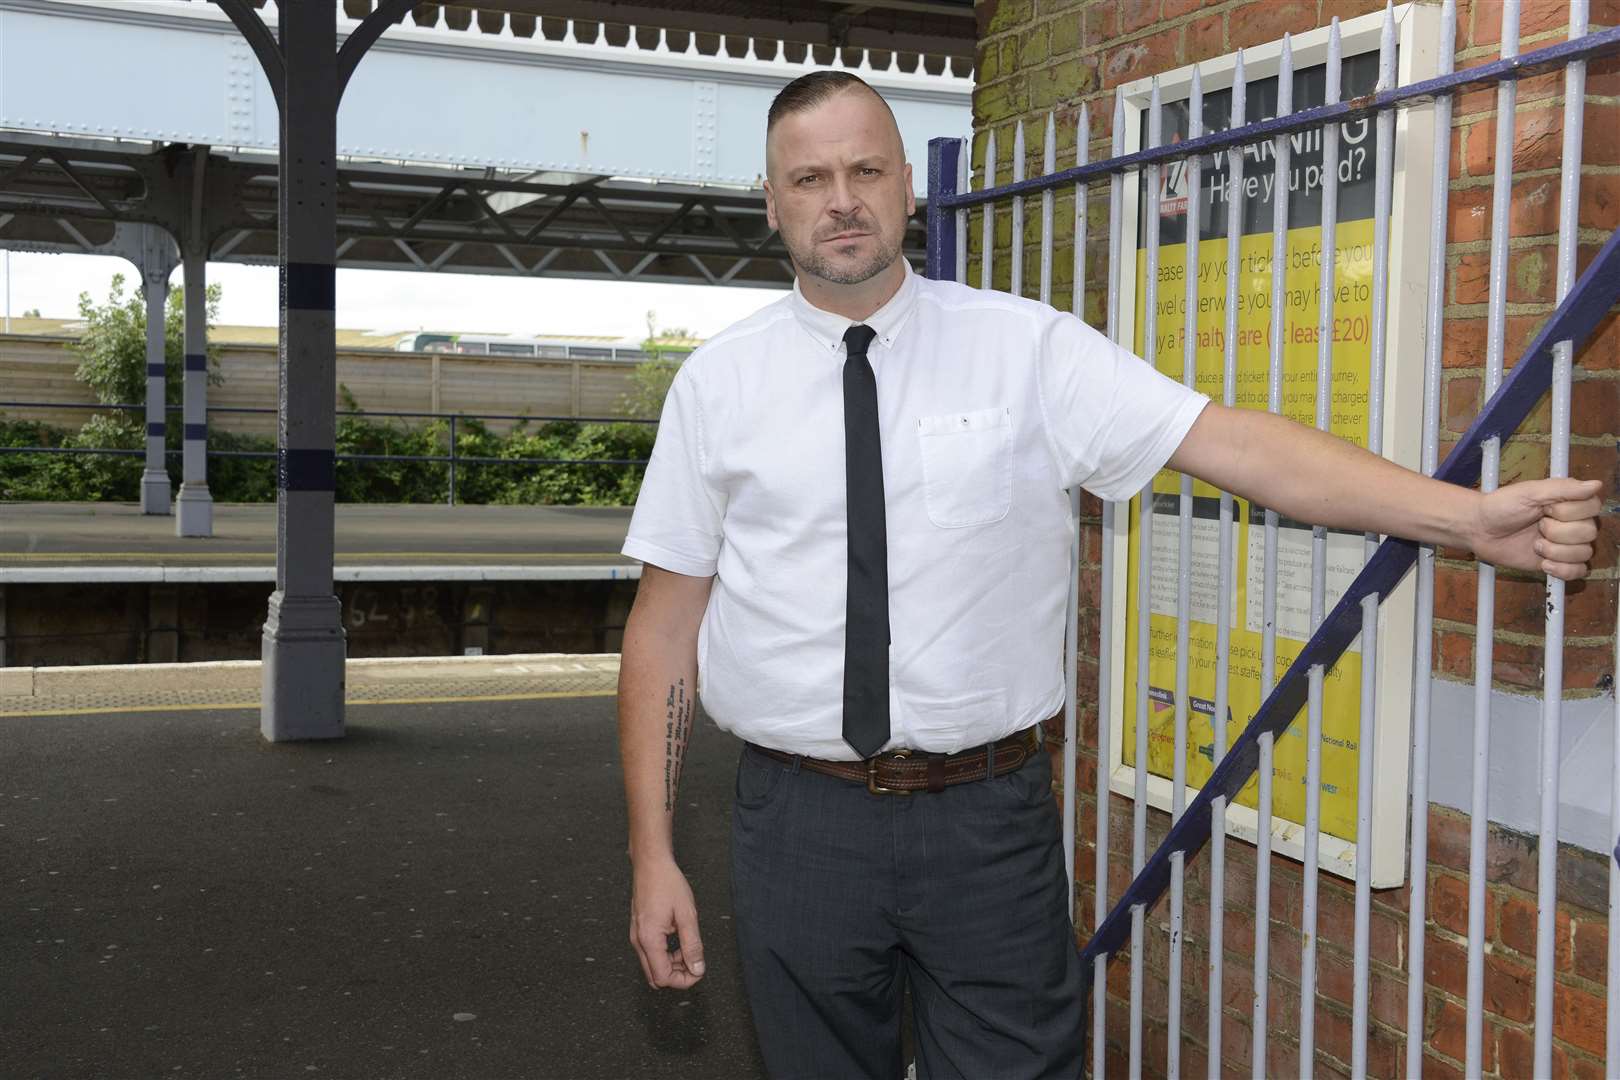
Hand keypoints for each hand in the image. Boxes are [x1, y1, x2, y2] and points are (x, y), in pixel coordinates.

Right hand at [629, 856, 705, 989]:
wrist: (651, 864)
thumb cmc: (667, 883)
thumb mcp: (687, 915)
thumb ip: (692, 945)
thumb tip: (697, 969)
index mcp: (649, 939)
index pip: (664, 978)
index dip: (684, 980)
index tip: (699, 969)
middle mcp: (638, 942)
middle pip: (655, 977)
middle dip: (677, 976)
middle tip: (694, 962)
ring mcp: (636, 937)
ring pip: (652, 967)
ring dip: (671, 966)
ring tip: (687, 949)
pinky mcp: (638, 931)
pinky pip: (650, 954)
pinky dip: (664, 956)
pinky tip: (677, 942)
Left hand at [1469, 478, 1604, 579]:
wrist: (1480, 529)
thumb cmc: (1502, 506)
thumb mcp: (1530, 492)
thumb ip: (1563, 488)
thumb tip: (1596, 484)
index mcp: (1571, 502)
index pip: (1593, 508)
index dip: (1568, 512)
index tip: (1546, 509)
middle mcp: (1575, 523)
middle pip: (1589, 532)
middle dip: (1557, 532)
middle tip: (1537, 526)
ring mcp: (1567, 545)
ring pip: (1584, 553)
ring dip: (1556, 551)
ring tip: (1536, 545)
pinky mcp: (1559, 563)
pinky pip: (1578, 572)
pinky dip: (1562, 570)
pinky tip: (1544, 563)